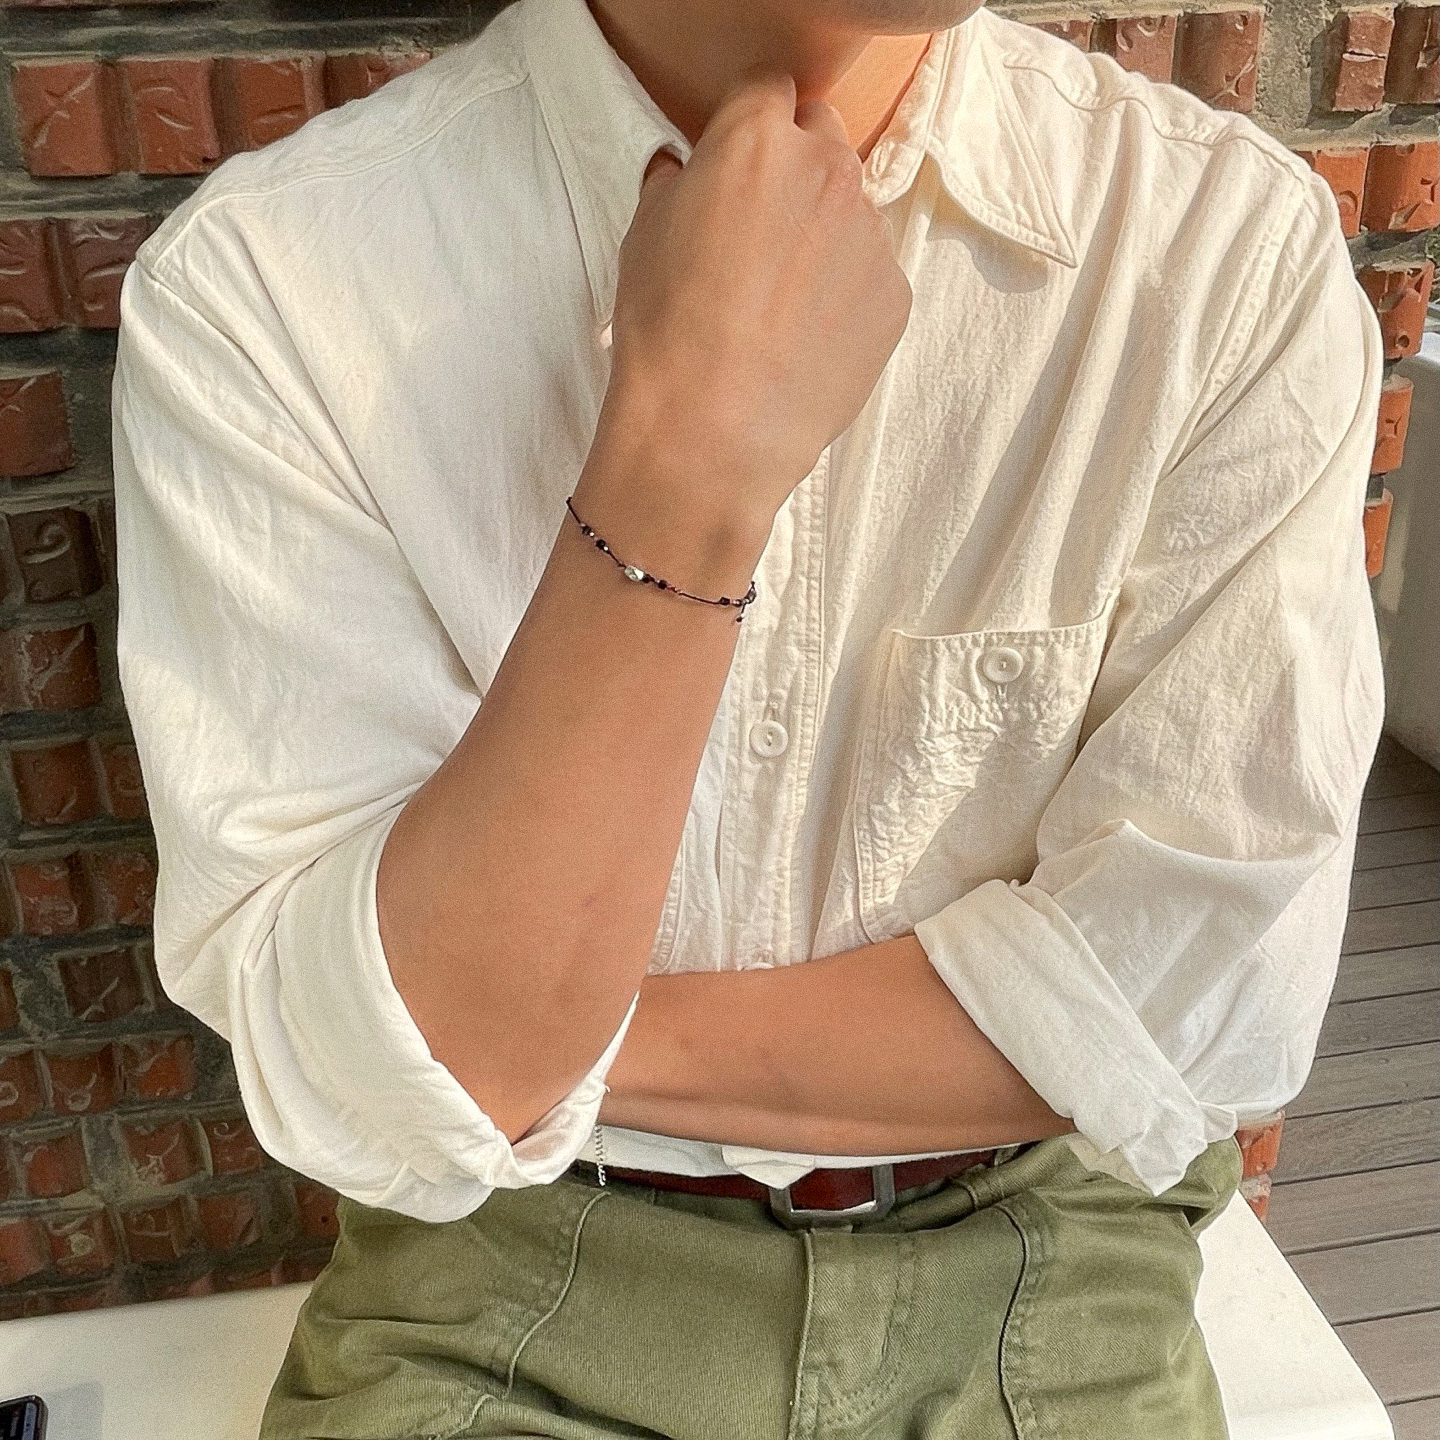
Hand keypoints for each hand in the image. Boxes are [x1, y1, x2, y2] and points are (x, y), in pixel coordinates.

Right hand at [590, 68, 913, 548]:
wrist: (711, 431)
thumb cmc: (666, 333)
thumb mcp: (643, 236)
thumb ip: (677, 183)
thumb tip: (688, 173)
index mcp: (758, 140)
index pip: (769, 88)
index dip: (749, 122)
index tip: (736, 158)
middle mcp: (827, 171)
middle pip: (821, 136)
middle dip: (794, 167)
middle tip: (757, 230)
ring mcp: (869, 234)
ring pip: (848, 211)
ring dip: (821, 236)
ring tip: (776, 304)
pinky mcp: (894, 295)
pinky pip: (869, 274)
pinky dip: (844, 295)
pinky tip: (803, 339)